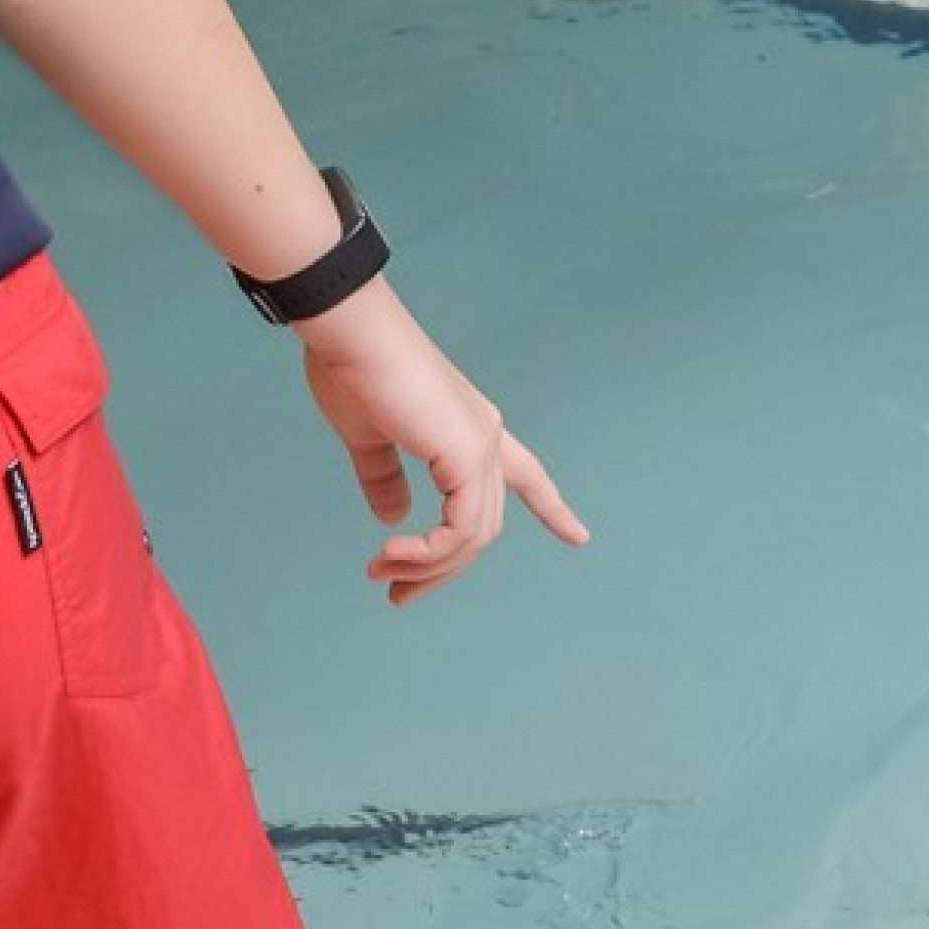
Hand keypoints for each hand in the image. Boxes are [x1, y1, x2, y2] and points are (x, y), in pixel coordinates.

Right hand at [293, 282, 588, 603]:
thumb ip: (386, 478)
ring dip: (425, 566)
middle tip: (396, 595)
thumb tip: (394, 518)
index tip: (579, 538)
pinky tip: (393, 555)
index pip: (526, 476)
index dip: (551, 508)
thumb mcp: (368, 438)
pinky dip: (428, 553)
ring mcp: (480, 445)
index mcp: (471, 429)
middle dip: (440, 569)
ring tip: (382, 573)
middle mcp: (486, 436)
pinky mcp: (466, 454)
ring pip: (472, 537)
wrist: (348, 333)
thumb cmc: (353, 373)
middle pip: (483, 527)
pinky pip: (459, 530)